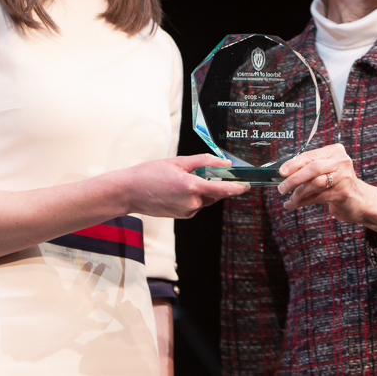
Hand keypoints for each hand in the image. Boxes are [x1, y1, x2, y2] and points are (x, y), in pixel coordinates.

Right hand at [124, 154, 249, 218]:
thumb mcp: (178, 162)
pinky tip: (174, 190)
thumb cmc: (150, 173)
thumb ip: (203, 162)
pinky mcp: (182, 216)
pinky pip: (195, 205)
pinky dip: (191, 196)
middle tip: (196, 171)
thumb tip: (223, 162)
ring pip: (204, 199)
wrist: (129, 192)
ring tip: (178, 180)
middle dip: (211, 183)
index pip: (223, 190)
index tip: (247, 185)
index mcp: (192, 187)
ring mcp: (187, 211)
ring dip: (200, 190)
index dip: (237, 187)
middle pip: (213, 193)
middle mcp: (192, 203)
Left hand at [277, 143, 376, 234]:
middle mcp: (340, 161)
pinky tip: (294, 205)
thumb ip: (309, 168)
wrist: (359, 199)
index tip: (281, 172)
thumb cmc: (338, 182)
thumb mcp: (325, 169)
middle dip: (294, 178)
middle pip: (313, 168)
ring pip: (315, 184)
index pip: (311, 155)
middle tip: (282, 188)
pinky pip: (318, 197)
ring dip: (299, 193)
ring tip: (290, 199)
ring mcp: (344, 177)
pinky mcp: (343, 193)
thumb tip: (284, 174)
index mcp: (334, 151)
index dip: (294, 164)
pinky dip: (304, 202)